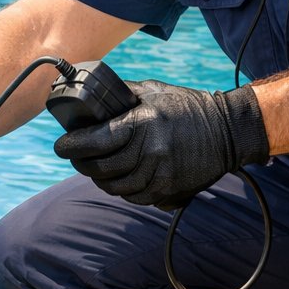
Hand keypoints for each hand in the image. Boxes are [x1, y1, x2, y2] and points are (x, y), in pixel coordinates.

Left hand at [54, 80, 268, 207]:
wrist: (227, 132)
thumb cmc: (187, 107)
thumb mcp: (153, 91)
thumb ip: (121, 94)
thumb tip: (90, 99)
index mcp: (144, 124)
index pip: (96, 141)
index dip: (71, 146)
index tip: (60, 145)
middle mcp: (151, 153)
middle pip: (101, 169)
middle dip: (81, 163)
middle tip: (74, 156)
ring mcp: (161, 175)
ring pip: (115, 187)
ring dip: (99, 179)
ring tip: (94, 167)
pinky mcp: (169, 191)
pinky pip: (134, 197)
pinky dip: (121, 189)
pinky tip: (118, 177)